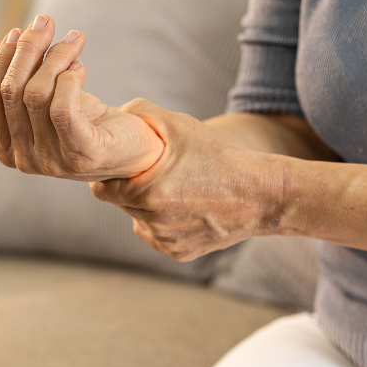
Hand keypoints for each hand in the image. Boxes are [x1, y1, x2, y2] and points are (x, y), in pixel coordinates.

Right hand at [0, 14, 163, 180]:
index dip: (2, 59)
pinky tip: (80, 67)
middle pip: (11, 92)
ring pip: (37, 95)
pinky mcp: (82, 155)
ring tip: (73, 40)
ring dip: (55, 56)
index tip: (18, 30)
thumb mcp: (46, 96)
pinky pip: (62, 109)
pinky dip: (70, 78)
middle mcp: (25, 160)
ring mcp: (52, 162)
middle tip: (46, 21)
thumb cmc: (86, 120)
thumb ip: (16, 75)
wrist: (133, 149)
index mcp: (7, 148)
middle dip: (27, 49)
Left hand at [92, 99, 292, 260]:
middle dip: (130, 188)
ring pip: (139, 220)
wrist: (263, 196)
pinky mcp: (179, 253)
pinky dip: (164, 223)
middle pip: (121, 204)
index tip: (123, 166)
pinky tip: (185, 207)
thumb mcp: (182, 125)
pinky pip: (158, 235)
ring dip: (146, 206)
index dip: (110, 175)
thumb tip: (117, 113)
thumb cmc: (222, 157)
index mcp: (148, 192)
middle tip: (153, 173)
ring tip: (175, 189)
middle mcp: (153, 223)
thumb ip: (143, 113)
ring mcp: (166, 241)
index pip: (102, 189)